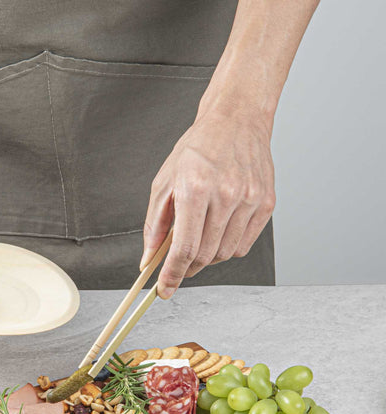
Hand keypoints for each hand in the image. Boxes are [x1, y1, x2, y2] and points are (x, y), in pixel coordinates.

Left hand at [141, 111, 275, 298]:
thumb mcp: (164, 182)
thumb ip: (155, 225)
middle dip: (187, 268)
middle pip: (204, 256)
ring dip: (207, 257)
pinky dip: (227, 248)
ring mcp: (249, 200)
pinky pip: (244, 245)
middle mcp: (225, 196)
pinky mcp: (266, 203)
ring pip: (225, 254)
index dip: (172, 275)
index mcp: (195, 189)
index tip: (164, 290)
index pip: (183, 248)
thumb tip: (149, 259)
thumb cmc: (197, 149)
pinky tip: (219, 231)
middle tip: (178, 264)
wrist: (236, 120)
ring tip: (200, 238)